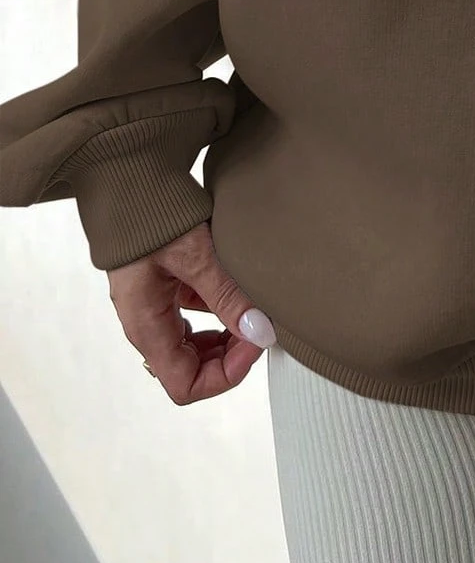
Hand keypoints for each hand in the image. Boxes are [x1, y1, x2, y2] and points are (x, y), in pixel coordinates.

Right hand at [107, 220, 275, 403]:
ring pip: (197, 344)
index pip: (184, 385)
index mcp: (145, 325)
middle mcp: (147, 323)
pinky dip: (221, 309)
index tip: (254, 343)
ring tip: (253, 304)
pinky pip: (196, 316)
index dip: (226, 375)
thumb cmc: (148, 213)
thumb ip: (227, 295)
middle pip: (193, 369)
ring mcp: (156, 307)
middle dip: (231, 355)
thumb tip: (261, 331)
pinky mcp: (166, 289)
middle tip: (259, 323)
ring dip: (228, 333)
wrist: (126, 177)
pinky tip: (237, 286)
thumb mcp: (193, 254)